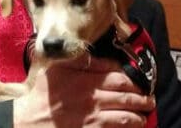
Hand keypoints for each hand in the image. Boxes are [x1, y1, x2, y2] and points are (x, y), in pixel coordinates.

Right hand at [13, 55, 154, 127]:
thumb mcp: (59, 68)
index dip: (133, 80)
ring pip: (126, 116)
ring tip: (144, 114)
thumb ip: (82, 61)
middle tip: (149, 99)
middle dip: (142, 98)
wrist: (32, 119)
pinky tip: (133, 126)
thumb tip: (105, 60)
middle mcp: (95, 99)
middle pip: (127, 97)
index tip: (138, 82)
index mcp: (88, 81)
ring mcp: (95, 118)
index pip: (119, 78)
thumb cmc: (45, 92)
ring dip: (139, 115)